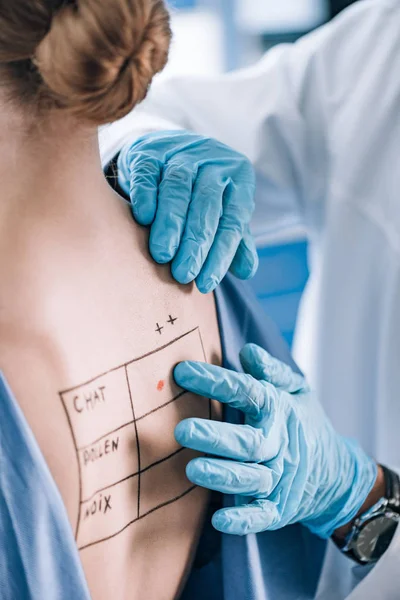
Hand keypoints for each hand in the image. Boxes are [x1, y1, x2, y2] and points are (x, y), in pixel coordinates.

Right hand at [117, 131, 257, 292]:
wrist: (170, 151)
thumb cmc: (202, 193)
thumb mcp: (225, 213)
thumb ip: (236, 241)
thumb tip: (247, 271)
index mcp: (239, 178)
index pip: (233, 220)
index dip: (221, 254)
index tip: (206, 283)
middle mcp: (214, 161)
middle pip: (206, 203)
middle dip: (195, 242)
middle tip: (182, 273)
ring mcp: (181, 152)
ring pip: (177, 187)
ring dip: (170, 224)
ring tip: (162, 255)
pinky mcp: (150, 150)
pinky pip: (148, 172)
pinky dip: (146, 195)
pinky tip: (144, 219)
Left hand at [174, 345, 376, 537]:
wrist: (337, 473)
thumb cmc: (304, 423)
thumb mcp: (297, 391)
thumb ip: (272, 372)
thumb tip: (247, 351)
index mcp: (279, 411)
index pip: (247, 392)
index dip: (215, 381)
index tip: (182, 372)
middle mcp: (278, 445)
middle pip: (247, 441)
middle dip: (215, 437)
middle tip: (182, 430)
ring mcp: (279, 479)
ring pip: (251, 478)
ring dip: (223, 476)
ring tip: (193, 470)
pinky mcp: (279, 509)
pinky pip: (262, 516)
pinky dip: (243, 520)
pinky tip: (219, 520)